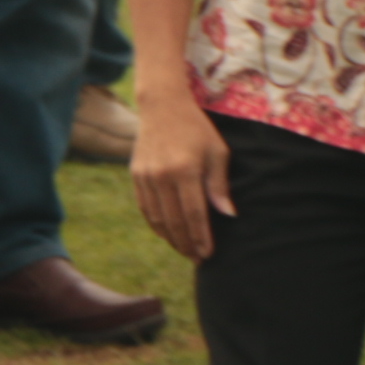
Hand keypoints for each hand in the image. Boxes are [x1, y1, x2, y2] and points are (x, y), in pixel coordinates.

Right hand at [128, 91, 230, 261]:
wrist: (162, 105)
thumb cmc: (197, 128)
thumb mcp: (217, 152)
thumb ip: (219, 185)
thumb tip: (228, 215)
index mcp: (185, 170)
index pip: (194, 215)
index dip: (201, 238)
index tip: (208, 254)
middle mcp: (162, 175)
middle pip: (174, 221)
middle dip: (187, 244)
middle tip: (198, 259)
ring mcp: (146, 176)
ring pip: (157, 218)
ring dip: (171, 239)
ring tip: (184, 250)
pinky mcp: (136, 175)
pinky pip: (145, 208)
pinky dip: (156, 224)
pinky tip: (167, 233)